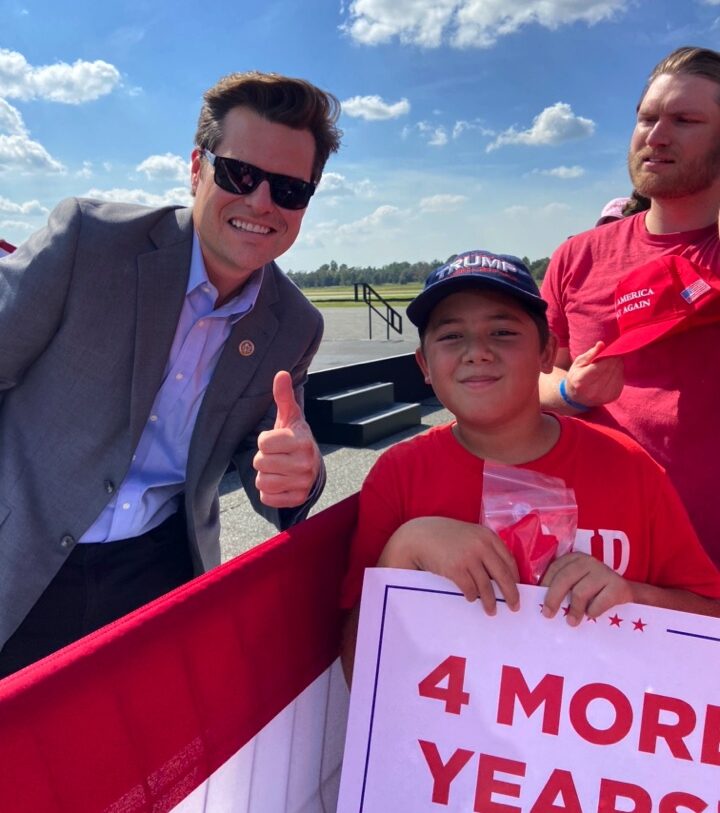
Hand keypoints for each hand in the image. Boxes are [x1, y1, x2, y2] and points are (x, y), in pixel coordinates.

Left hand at [253, 370, 321, 507]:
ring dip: (265, 476)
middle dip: (263, 459)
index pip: (263, 442)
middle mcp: (305, 463)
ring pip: (262, 482)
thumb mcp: (290, 417)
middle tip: (277, 456)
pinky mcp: (297, 498)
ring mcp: (302, 482)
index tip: (276, 440)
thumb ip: (283, 397)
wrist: (313, 466)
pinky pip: (267, 498)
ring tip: (278, 469)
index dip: (265, 440)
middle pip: (260, 463)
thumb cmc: (296, 439)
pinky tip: (280, 482)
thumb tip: (280, 374)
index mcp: (301, 441)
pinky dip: (269, 492)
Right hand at [378, 517, 520, 614]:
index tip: (517, 589)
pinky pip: (470, 589)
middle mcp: (481, 546)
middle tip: (514, 606)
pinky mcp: (456, 569)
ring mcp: (469, 557)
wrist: (420, 536)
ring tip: (491, 611)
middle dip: (511, 594)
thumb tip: (499, 574)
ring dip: (490, 601)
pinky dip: (472, 596)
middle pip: (503, 575)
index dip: (514, 578)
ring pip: (487, 586)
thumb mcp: (469, 535)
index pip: (509, 561)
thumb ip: (484, 548)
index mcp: (487, 536)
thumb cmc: (445, 536)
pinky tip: (471, 599)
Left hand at [541, 552, 632, 625]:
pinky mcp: (618, 586)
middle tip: (548, 614)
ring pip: (580, 592)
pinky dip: (593, 611)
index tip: (538, 601)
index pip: (555, 569)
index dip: (545, 585)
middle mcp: (588, 561)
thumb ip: (562, 587)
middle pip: (564, 579)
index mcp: (575, 558)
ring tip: (572, 622)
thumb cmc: (595, 591)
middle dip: (553, 598)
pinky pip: (600, 602)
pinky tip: (591, 615)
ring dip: (574, 610)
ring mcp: (604, 572)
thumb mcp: (577, 583)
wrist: (627, 593)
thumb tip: (541, 604)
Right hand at [565, 341, 623, 407]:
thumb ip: (590, 354)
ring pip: (618, 373)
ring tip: (612, 362)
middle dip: (614, 359)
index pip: (601, 365)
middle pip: (611, 369)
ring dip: (617, 365)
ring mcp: (604, 395)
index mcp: (582, 381)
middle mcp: (594, 390)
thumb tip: (601, 344)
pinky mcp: (613, 396)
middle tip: (613, 354)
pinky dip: (619, 373)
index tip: (610, 349)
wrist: (578, 398)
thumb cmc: (576, 377)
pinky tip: (613, 371)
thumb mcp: (578, 364)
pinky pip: (621, 380)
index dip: (608, 355)